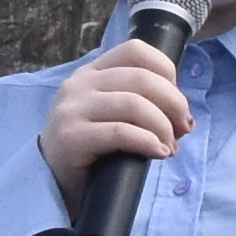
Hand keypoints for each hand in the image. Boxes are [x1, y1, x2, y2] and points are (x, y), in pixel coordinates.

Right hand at [42, 37, 187, 193]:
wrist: (53, 184)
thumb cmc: (92, 150)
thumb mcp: (113, 114)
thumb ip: (139, 100)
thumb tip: (181, 112)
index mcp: (90, 72)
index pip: (135, 50)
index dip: (166, 71)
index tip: (175, 102)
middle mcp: (78, 84)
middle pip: (142, 78)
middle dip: (174, 104)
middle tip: (182, 130)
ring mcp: (71, 109)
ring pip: (134, 104)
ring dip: (163, 127)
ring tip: (169, 147)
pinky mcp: (70, 137)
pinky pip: (121, 132)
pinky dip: (148, 142)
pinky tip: (157, 153)